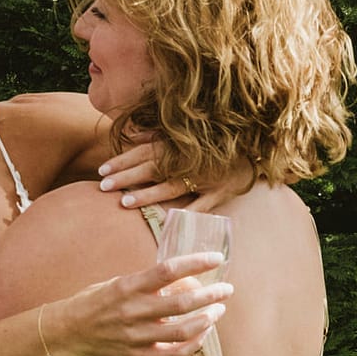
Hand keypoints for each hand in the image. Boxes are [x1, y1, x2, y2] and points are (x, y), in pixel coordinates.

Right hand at [46, 251, 233, 355]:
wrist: (68, 332)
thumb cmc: (95, 302)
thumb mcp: (117, 283)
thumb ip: (147, 283)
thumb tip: (183, 276)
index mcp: (127, 287)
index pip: (168, 270)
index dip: (196, 263)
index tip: (216, 259)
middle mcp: (133, 311)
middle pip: (182, 302)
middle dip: (211, 295)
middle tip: (226, 290)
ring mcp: (136, 336)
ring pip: (183, 330)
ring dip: (207, 319)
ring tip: (218, 310)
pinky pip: (174, 353)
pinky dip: (194, 343)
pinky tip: (202, 333)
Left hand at [98, 139, 258, 211]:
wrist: (255, 150)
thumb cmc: (215, 143)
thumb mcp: (187, 135)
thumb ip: (159, 135)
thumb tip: (133, 135)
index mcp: (180, 144)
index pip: (145, 152)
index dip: (123, 160)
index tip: (102, 169)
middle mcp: (190, 159)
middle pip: (153, 168)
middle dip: (127, 177)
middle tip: (103, 186)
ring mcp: (205, 177)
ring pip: (172, 186)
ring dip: (148, 195)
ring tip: (125, 201)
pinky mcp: (220, 193)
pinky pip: (201, 206)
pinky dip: (186, 213)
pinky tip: (169, 221)